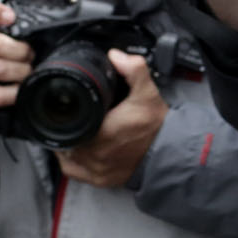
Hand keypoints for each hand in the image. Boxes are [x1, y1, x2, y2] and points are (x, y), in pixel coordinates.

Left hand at [55, 50, 167, 187]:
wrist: (171, 153)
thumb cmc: (157, 126)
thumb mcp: (148, 93)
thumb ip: (133, 70)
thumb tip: (116, 56)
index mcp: (102, 131)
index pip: (69, 121)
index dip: (67, 114)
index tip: (72, 108)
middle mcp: (95, 153)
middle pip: (66, 137)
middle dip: (69, 126)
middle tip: (77, 117)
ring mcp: (96, 169)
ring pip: (66, 154)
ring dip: (68, 143)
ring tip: (77, 131)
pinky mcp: (99, 181)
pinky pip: (73, 171)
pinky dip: (71, 161)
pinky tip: (77, 150)